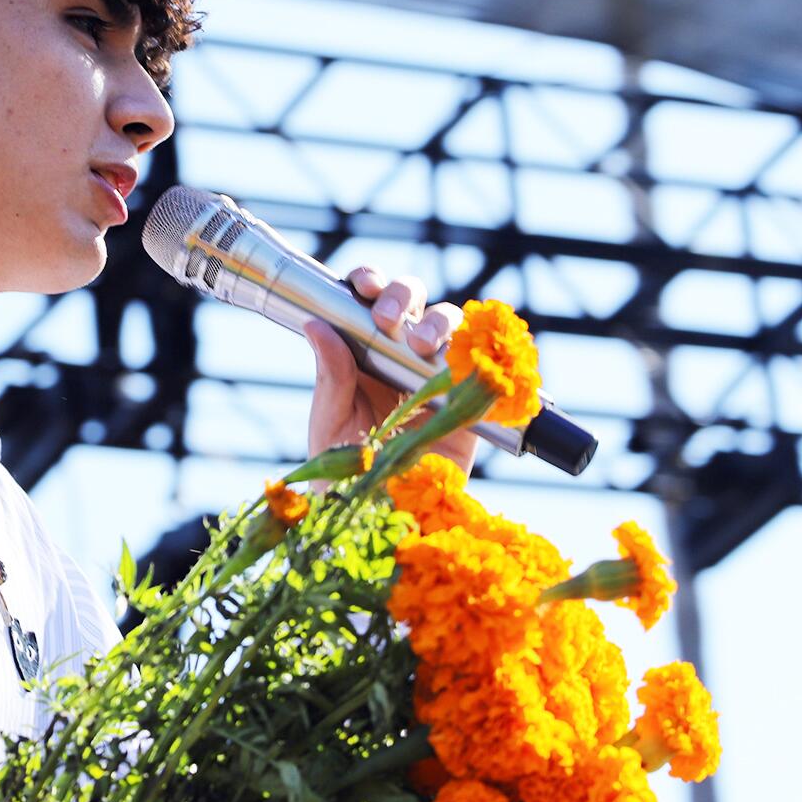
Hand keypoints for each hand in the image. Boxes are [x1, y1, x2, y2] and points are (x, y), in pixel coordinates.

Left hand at [303, 267, 478, 475]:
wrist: (386, 521)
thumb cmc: (348, 474)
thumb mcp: (331, 424)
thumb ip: (331, 377)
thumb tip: (316, 325)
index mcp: (361, 350)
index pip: (367, 299)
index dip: (369, 281)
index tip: (363, 286)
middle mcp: (400, 353)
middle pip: (412, 299)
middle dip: (402, 294)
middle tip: (388, 319)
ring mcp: (438, 371)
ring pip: (449, 321)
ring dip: (438, 320)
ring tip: (421, 344)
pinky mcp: (471, 398)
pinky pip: (485, 361)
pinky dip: (482, 348)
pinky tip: (464, 357)